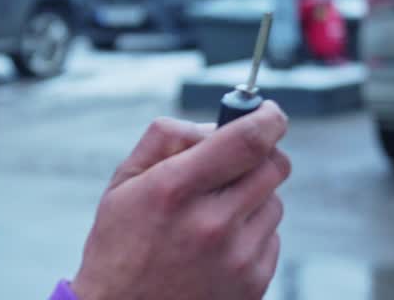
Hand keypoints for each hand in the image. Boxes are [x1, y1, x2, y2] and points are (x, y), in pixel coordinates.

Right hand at [70, 103, 290, 299]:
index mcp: (174, 190)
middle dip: (261, 153)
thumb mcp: (122, 184)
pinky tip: (217, 244)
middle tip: (237, 159)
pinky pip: (272, 237)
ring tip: (213, 213)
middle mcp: (211, 222)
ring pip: (274, 201)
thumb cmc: (119, 246)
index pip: (246, 141)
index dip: (267, 118)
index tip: (269, 112)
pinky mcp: (254, 281)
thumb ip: (164, 140)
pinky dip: (252, 231)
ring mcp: (237, 256)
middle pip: (273, 166)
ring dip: (253, 195)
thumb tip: (211, 126)